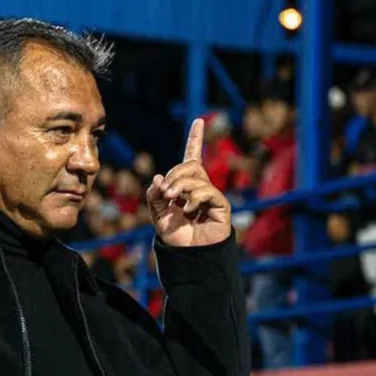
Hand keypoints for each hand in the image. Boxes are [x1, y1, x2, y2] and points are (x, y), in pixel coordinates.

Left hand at [146, 119, 230, 246]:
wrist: (186, 254)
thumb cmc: (174, 234)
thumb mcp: (157, 212)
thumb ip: (154, 194)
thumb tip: (159, 177)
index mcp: (186, 185)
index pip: (192, 157)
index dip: (195, 139)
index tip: (198, 121)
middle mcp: (200, 187)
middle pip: (191, 165)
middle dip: (175, 174)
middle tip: (165, 191)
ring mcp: (211, 196)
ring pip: (196, 177)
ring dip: (180, 186)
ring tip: (173, 201)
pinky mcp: (221, 206)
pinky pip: (207, 191)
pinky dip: (194, 198)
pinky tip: (189, 210)